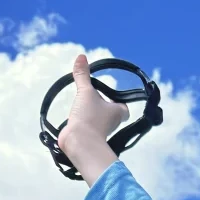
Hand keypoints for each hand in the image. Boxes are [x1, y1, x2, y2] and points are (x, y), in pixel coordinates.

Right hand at [57, 54, 127, 186]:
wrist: (79, 143)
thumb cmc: (89, 118)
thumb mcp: (85, 92)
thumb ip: (83, 75)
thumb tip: (81, 57)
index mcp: (118, 113)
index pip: (124, 108)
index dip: (119, 102)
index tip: (113, 96)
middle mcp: (111, 123)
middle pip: (111, 114)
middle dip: (104, 107)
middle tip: (95, 97)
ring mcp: (100, 131)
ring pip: (99, 120)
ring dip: (92, 114)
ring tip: (83, 106)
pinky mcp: (89, 137)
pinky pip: (88, 128)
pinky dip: (83, 122)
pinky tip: (75, 117)